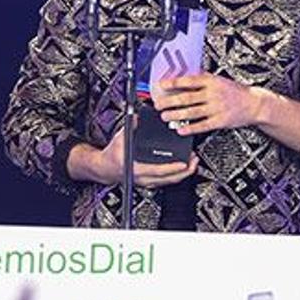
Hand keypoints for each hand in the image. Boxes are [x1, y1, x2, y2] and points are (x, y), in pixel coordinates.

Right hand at [71, 127, 198, 188]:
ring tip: (193, 163)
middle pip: (168, 179)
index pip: (158, 171)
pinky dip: (176, 175)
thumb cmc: (113, 154)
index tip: (183, 163)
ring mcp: (147, 182)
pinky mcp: (149, 182)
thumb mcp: (120, 138)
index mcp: (136, 168)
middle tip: (194, 160)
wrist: (105, 168)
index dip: (172, 168)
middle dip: (184, 171)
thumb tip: (138, 117)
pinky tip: (183, 168)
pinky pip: (166, 181)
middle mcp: (143, 178)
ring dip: (183, 174)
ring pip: (169, 182)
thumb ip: (131, 127)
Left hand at [154, 73, 262, 136]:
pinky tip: (180, 130)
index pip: (188, 81)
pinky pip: (202, 125)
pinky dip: (190, 128)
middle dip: (170, 102)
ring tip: (165, 117)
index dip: (173, 83)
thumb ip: (203, 79)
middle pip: (187, 98)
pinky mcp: (220, 121)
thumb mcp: (220, 79)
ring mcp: (216, 108)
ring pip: (191, 112)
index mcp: (212, 82)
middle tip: (159, 105)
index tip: (161, 86)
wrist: (255, 103)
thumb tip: (184, 76)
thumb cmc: (236, 91)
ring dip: (176, 115)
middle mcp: (213, 94)